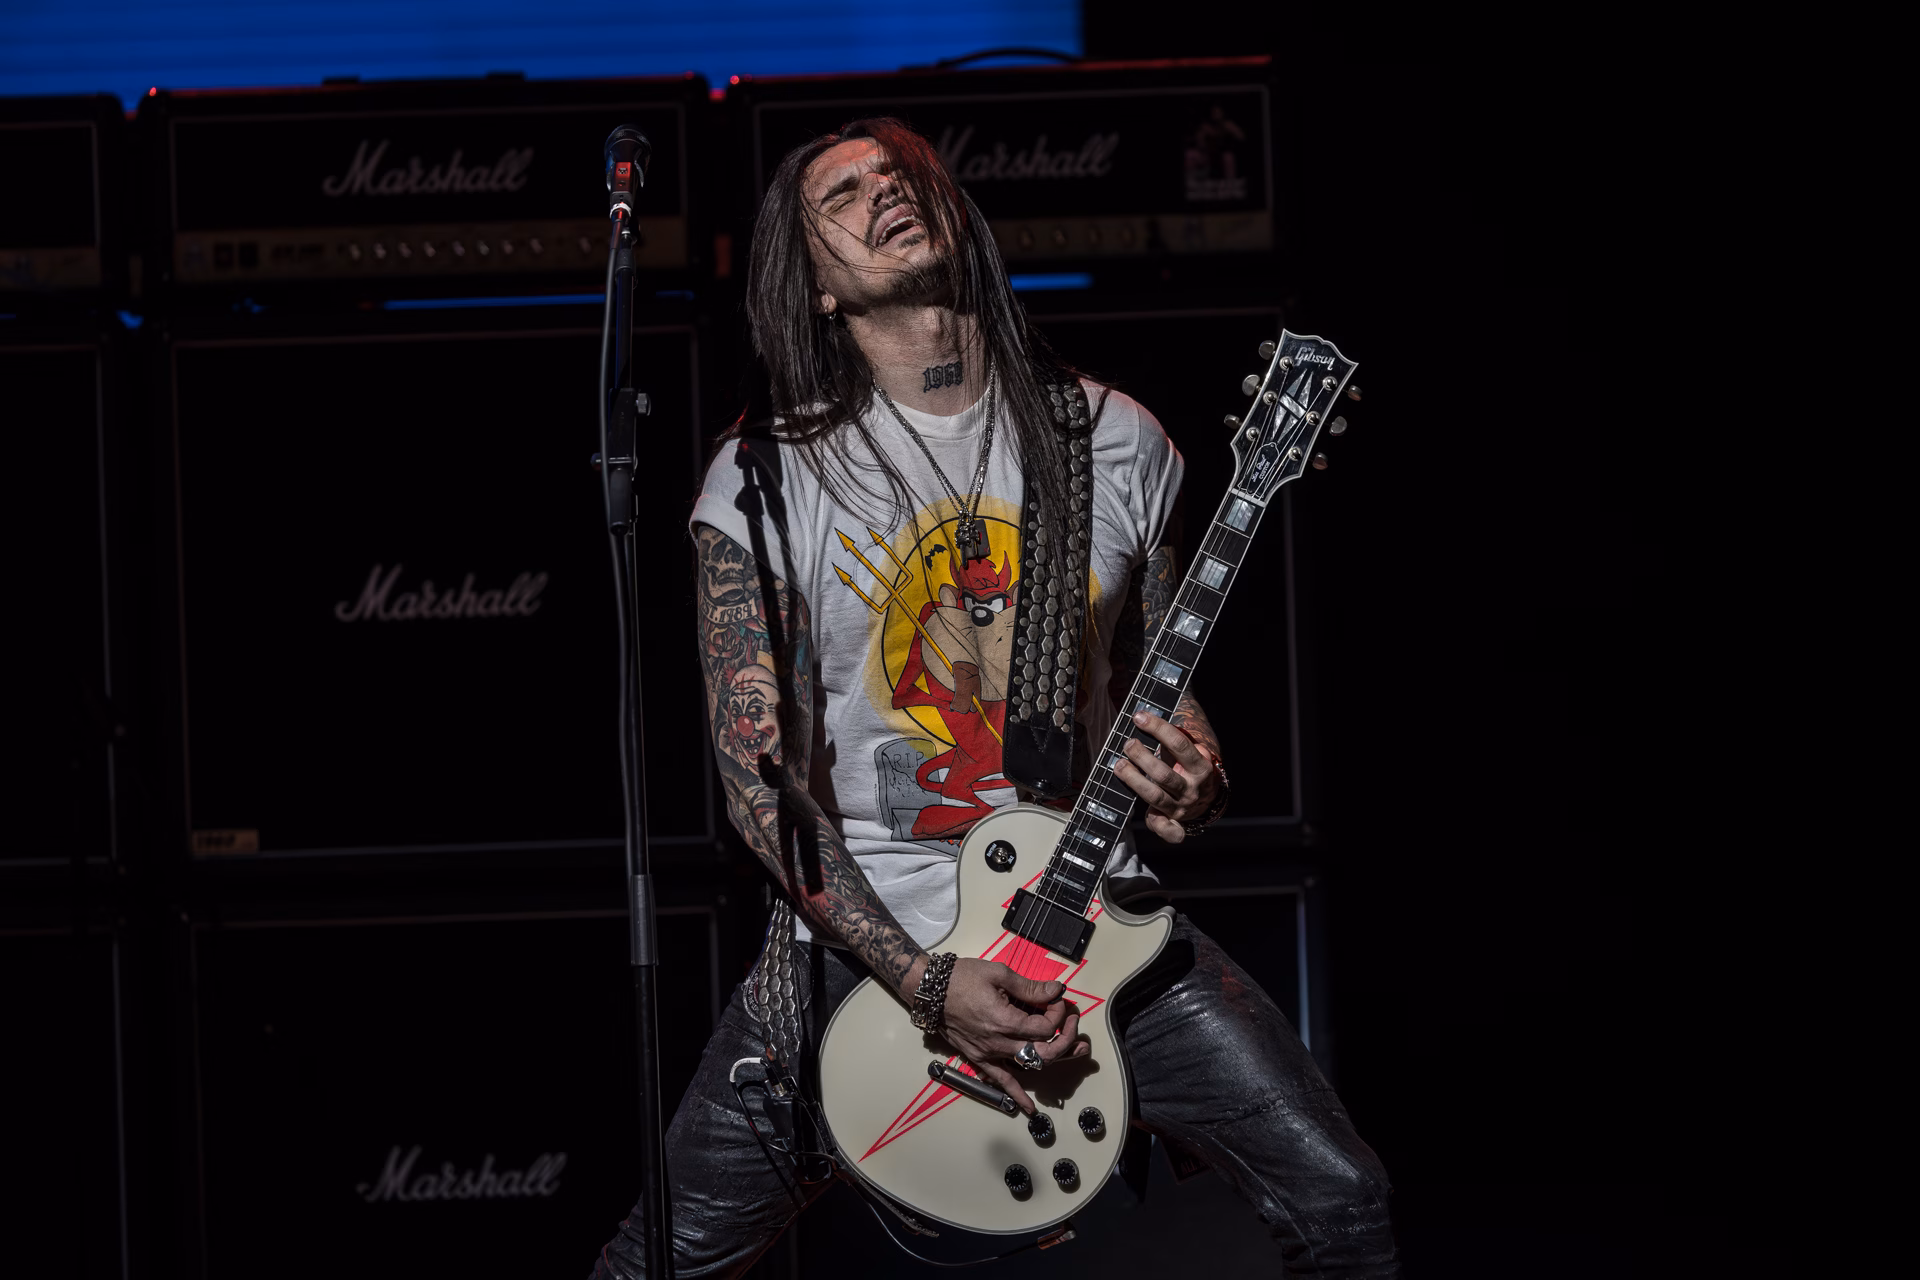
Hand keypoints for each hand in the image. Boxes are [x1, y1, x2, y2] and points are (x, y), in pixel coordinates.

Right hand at [936, 958, 1087, 1113]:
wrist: (931, 991)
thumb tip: (1057, 991)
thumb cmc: (962, 978)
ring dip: (1056, 1059)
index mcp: (1004, 1021)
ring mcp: (989, 1054)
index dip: (1058, 1013)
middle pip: (1044, 1051)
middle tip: (1073, 1022)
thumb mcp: (998, 974)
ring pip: (1030, 1065)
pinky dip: (1016, 1095)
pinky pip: (1001, 1081)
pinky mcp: (980, 1059)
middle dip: (1065, 1037)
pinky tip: (1029, 1108)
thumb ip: (1030, 987)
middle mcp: (999, 1043)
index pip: (1044, 1027)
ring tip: (1078, 1050)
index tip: (1058, 999)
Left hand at [1114, 711, 1220, 843]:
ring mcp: (1182, 807)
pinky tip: (1149, 816)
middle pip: (1163, 774)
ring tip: (1120, 765)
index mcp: (1200, 766)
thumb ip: (1174, 740)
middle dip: (1142, 757)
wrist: (1207, 798)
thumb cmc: (1189, 768)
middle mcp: (1192, 788)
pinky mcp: (1174, 822)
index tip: (1139, 717)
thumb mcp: (1192, 752)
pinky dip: (1161, 827)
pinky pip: (1169, 830)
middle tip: (1127, 743)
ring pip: (1155, 796)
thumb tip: (1145, 718)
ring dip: (1134, 781)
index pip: (1179, 744)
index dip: (1158, 728)